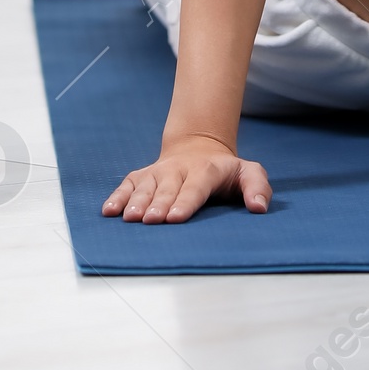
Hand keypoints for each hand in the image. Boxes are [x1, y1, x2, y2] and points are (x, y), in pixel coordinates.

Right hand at [102, 135, 270, 224]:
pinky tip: (109, 211)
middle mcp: (178, 169)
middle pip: (167, 188)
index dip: (185, 202)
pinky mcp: (143, 176)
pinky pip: (128, 184)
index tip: (175, 218)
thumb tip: (259, 207)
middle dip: (158, 205)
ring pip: (145, 187)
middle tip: (149, 221)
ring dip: (136, 202)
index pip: (195, 187)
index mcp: (205, 170)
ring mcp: (158, 172)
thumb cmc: (226, 172)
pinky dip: (117, 197)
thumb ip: (258, 187)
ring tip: (130, 218)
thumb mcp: (249, 173)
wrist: (198, 148)